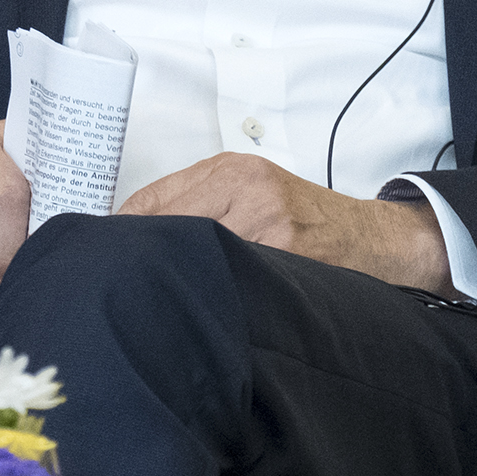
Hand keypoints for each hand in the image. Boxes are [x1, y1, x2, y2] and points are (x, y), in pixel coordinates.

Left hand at [116, 155, 449, 293]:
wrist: (374, 239)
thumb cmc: (309, 219)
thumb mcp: (251, 192)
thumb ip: (199, 202)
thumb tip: (133, 233)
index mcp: (231, 170)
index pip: (151, 199)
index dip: (120, 232)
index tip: (102, 254)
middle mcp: (246, 187)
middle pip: (164, 223)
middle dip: (140, 256)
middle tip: (118, 282)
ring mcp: (266, 221)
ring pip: (193, 250)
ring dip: (171, 276)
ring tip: (154, 298)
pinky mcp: (284, 252)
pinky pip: (230, 273)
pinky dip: (210, 289)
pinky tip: (199, 304)